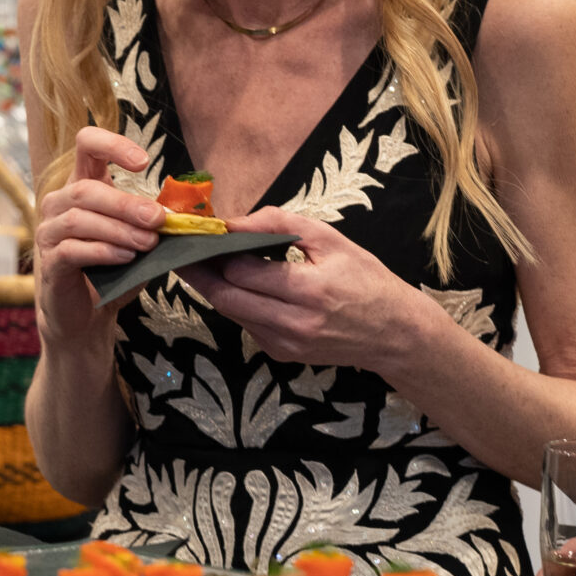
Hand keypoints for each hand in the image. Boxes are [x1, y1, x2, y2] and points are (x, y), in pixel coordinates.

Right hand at [31, 126, 164, 347]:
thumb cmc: (113, 267)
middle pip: (86, 190)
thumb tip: (180, 212)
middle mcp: (59, 202)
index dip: (113, 145)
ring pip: (79, 219)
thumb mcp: (137, 237)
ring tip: (148, 242)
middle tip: (158, 220)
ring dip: (119, 229)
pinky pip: (72, 250)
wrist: (88, 312)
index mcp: (82, 184)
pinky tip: (126, 258)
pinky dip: (103, 252)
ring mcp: (49, 232)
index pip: (87, 144)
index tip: (144, 163)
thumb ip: (151, 221)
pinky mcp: (49, 262)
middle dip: (126, 204)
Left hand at [186, 206, 434, 372]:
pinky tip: (241, 285)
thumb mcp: (332, 240)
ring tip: (204, 262)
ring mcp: (285, 344)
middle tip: (182, 250)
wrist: (394, 333)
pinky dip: (239, 303)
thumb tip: (236, 221)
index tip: (202, 233)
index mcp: (308, 291)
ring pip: (231, 313)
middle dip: (199, 272)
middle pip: (225, 297)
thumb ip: (281, 225)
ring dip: (216, 287)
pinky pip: (247, 325)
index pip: (241, 271)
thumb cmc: (367, 280)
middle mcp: (292, 324)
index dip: (217, 251)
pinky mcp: (281, 355)